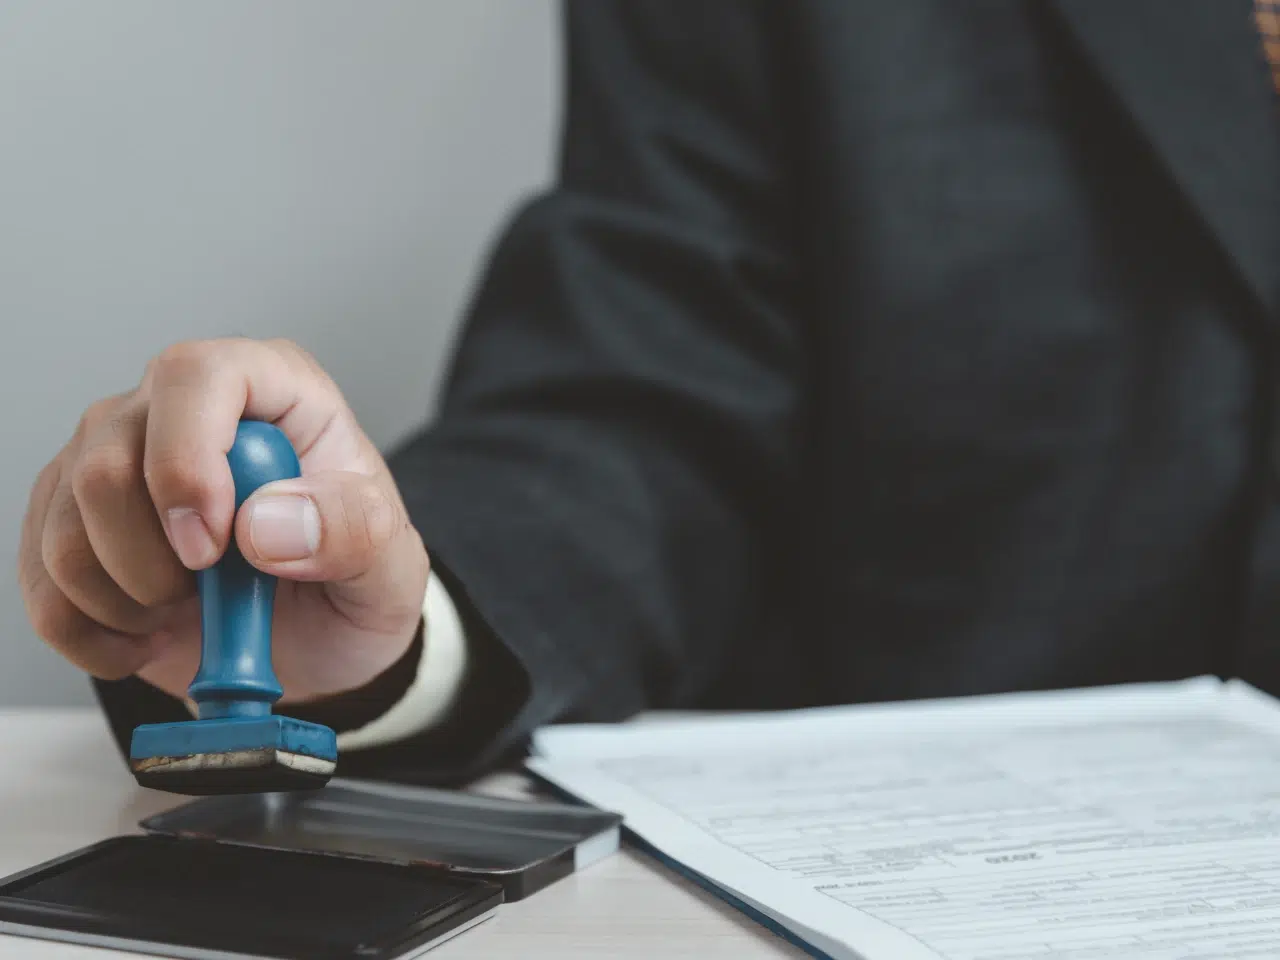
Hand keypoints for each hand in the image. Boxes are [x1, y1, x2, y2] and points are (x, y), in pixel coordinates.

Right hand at [18, 338, 429, 705]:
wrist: (323, 644)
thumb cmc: (354, 580)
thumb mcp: (391, 564)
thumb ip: (353, 531)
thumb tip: (265, 523)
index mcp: (270, 390)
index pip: (195, 376)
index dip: (187, 461)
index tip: (212, 546)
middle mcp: (179, 410)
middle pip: (107, 459)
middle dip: (152, 558)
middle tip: (212, 593)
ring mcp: (116, 460)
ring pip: (63, 525)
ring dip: (123, 599)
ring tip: (189, 611)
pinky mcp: (71, 521)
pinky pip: (40, 579)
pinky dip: (88, 630)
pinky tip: (144, 636)